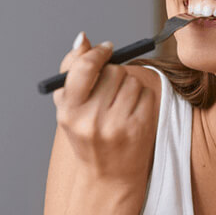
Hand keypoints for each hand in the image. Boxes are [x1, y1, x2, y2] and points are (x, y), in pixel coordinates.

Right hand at [52, 32, 156, 185]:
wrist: (109, 176)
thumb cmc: (86, 135)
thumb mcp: (69, 107)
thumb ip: (72, 69)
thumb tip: (83, 38)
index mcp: (69, 112)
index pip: (85, 68)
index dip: (98, 53)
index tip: (106, 49)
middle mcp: (92, 120)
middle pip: (113, 71)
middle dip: (113, 73)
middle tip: (110, 88)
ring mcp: (117, 126)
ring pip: (132, 81)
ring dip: (129, 86)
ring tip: (120, 105)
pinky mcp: (140, 129)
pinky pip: (146, 94)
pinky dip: (141, 98)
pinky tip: (132, 113)